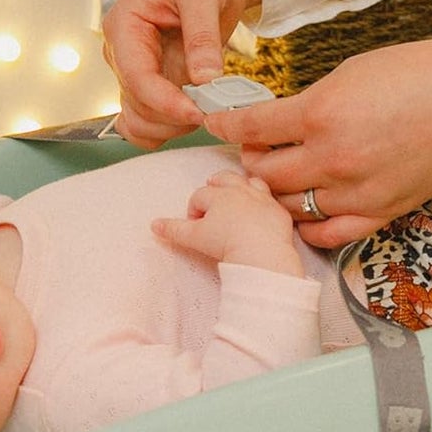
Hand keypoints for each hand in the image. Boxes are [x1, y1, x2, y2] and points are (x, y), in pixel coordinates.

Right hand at [101, 0, 263, 148]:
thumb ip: (202, 38)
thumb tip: (204, 80)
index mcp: (124, 27)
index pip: (136, 79)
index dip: (166, 103)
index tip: (199, 113)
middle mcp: (126, 53)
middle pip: (137, 107)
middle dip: (172, 117)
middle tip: (213, 111)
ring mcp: (142, 69)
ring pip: (143, 119)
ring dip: (173, 126)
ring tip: (210, 109)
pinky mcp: (160, 79)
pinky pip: (154, 117)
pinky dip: (172, 125)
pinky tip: (198, 114)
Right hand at [152, 170, 303, 276]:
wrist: (261, 252)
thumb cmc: (225, 242)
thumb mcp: (194, 238)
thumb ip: (173, 230)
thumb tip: (153, 225)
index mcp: (218, 195)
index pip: (199, 195)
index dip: (194, 209)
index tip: (195, 225)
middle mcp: (240, 191)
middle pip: (225, 179)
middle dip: (216, 186)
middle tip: (212, 196)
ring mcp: (262, 199)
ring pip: (250, 183)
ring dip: (242, 187)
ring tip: (238, 197)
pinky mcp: (278, 212)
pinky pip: (271, 201)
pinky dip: (264, 204)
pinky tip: (261, 214)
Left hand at [206, 33, 431, 246]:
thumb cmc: (425, 72)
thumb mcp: (353, 71)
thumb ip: (310, 101)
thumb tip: (279, 121)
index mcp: (321, 113)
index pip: (251, 129)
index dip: (226, 125)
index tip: (215, 122)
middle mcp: (333, 160)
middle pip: (264, 175)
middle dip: (250, 162)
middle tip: (250, 152)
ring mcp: (358, 192)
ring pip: (291, 208)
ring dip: (276, 195)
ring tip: (275, 179)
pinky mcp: (382, 212)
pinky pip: (328, 234)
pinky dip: (308, 226)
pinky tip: (304, 210)